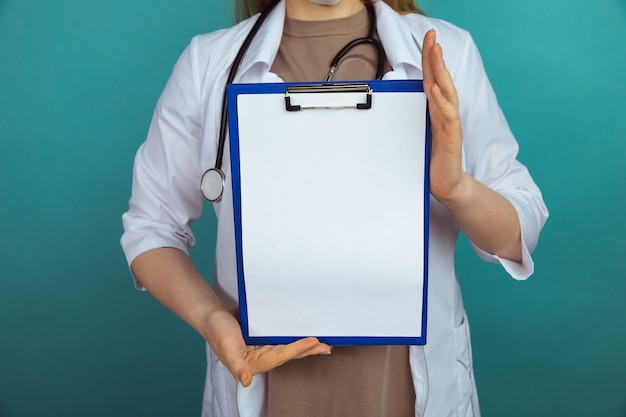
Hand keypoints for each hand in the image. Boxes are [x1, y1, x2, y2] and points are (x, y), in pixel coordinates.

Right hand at [204, 307, 331, 386]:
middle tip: (326, 346)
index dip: (297, 349)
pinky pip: (282, 338)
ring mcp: (262, 347)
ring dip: (305, 346)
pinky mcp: (262, 337)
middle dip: (308, 351)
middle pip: (288, 354)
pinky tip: (304, 335)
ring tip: (322, 344)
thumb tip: (246, 381)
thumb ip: (235, 364)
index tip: (313, 341)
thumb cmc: (216, 330)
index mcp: (252, 363)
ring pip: (288, 347)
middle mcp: (260, 357)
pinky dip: (294, 337)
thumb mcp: (225, 346)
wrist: (212, 315)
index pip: (280, 356)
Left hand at [422, 29, 467, 203]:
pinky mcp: (452, 138)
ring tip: (436, 53)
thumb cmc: (434, 159)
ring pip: (446, 92)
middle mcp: (445, 113)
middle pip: (441, 79)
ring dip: (441, 72)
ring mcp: (450, 124)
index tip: (428, 37)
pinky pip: (447, 117)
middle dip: (436, 56)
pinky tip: (436, 89)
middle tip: (432, 35)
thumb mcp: (420, 133)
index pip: (433, 78)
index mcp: (436, 110)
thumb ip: (416, 117)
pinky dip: (441, 102)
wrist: (447, 184)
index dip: (430, 58)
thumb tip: (399, 102)